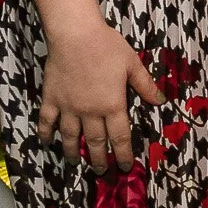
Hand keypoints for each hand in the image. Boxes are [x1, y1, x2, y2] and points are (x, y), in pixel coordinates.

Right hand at [35, 17, 164, 171]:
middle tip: (101, 172)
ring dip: (73, 152)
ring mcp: (68, 107)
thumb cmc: (107, 46)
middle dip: (99, 159)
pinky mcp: (51, 99)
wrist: (76, 35)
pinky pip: (47, 121)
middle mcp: (90, 111)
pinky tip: (48, 142)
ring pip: (70, 136)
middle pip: (95, 141)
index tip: (125, 167)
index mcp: (112, 104)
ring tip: (75, 163)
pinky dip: (46, 133)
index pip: (120, 136)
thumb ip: (145, 86)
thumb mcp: (132, 64)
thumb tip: (161, 102)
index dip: (123, 153)